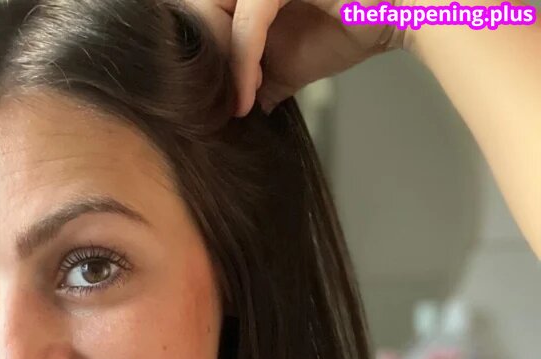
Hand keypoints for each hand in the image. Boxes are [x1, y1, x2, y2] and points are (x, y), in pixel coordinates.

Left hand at [185, 0, 406, 116]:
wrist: (399, 14)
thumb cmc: (352, 26)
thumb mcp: (289, 62)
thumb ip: (259, 78)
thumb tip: (239, 110)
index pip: (201, 10)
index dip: (201, 51)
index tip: (218, 96)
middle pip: (195, 5)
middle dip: (202, 55)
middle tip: (217, 97)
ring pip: (213, 6)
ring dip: (219, 60)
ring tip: (235, 98)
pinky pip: (250, 17)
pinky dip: (243, 60)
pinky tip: (247, 95)